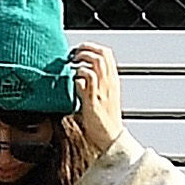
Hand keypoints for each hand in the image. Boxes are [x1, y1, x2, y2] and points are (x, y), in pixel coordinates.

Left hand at [64, 42, 124, 159]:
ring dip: (81, 58)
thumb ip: (95, 83)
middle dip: (85, 48)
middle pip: (102, 53)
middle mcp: (109, 83)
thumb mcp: (103, 97)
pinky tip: (72, 80)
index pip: (107, 53)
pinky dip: (78, 75)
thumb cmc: (104, 120)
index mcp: (112, 81)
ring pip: (96, 61)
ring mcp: (103, 90)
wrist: (110, 138)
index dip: (92, 46)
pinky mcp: (94, 99)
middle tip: (73, 54)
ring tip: (72, 63)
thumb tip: (79, 74)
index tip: (79, 49)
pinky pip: (87, 78)